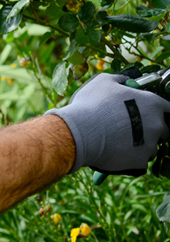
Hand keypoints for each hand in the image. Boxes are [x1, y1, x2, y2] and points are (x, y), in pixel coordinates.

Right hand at [44, 73, 169, 175]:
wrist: (80, 132)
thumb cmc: (92, 104)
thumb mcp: (103, 81)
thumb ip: (120, 79)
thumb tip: (126, 79)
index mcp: (152, 104)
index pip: (168, 108)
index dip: (157, 110)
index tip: (146, 113)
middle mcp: (157, 125)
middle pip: (163, 130)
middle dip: (151, 130)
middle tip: (131, 128)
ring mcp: (150, 145)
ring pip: (151, 147)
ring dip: (141, 145)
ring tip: (119, 142)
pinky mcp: (140, 161)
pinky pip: (140, 161)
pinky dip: (130, 158)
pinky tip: (115, 152)